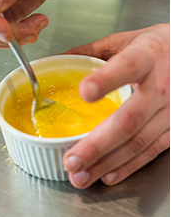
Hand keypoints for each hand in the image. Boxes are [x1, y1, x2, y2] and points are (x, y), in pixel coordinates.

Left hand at [62, 24, 169, 187]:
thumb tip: (55, 59)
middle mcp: (162, 84)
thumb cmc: (157, 47)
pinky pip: (152, 151)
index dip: (106, 80)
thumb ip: (91, 51)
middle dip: (97, 144)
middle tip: (71, 161)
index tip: (84, 92)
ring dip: (107, 163)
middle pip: (129, 119)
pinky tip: (106, 175)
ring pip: (139, 141)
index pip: (127, 67)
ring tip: (79, 176)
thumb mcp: (127, 40)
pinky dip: (128, 166)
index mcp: (147, 55)